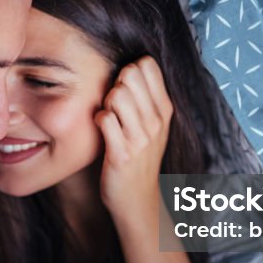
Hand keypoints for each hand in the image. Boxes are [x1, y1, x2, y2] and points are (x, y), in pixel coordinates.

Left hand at [94, 56, 173, 220]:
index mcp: (164, 109)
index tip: (124, 87)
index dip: (130, 68)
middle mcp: (155, 121)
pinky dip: (98, 120)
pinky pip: (104, 119)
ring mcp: (140, 138)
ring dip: (106, 101)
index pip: (147, 64)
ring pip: (117, 94)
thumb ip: (145, 96)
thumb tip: (130, 64)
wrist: (137, 199)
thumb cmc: (139, 156)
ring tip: (108, 116)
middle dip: (115, 82)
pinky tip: (101, 130)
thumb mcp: (153, 125)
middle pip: (130, 74)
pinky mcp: (122, 154)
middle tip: (113, 102)